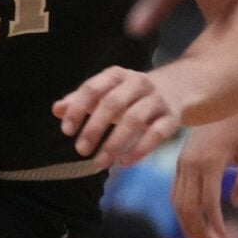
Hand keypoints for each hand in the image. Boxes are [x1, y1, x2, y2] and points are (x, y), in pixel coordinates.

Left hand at [53, 66, 188, 169]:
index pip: (92, 89)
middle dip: (95, 128)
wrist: (180, 85)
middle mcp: (138, 82)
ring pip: (135, 119)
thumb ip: (81, 101)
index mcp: (116, 75)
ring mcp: (157, 99)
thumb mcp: (106, 91)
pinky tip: (124, 162)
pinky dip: (140, 149)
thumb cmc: (131, 93)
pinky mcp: (173, 116)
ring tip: (100, 162)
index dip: (78, 109)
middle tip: (81, 150)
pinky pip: (158, 133)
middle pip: (113, 103)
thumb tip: (57, 109)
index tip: (66, 131)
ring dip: (115, 142)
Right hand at [172, 113, 237, 237]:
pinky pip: (176, 194)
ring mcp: (182, 165)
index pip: (209, 202)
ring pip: (178, 204)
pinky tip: (194, 224)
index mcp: (210, 162)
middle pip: (188, 208)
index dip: (216, 224)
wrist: (215, 103)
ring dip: (188, 227)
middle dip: (199, 233)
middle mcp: (191, 166)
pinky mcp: (179, 165)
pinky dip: (182, 213)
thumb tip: (235, 204)